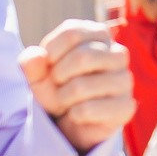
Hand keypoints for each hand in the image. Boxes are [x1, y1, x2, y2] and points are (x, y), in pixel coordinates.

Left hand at [21, 20, 134, 153]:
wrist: (69, 122)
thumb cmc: (55, 88)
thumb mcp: (37, 74)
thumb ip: (31, 63)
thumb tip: (37, 57)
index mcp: (99, 35)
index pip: (73, 32)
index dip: (51, 51)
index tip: (47, 65)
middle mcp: (118, 53)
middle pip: (82, 57)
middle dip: (57, 77)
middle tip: (56, 87)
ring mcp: (125, 80)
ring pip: (82, 86)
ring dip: (62, 99)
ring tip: (65, 103)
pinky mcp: (125, 107)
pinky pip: (88, 110)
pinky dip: (73, 115)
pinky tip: (77, 115)